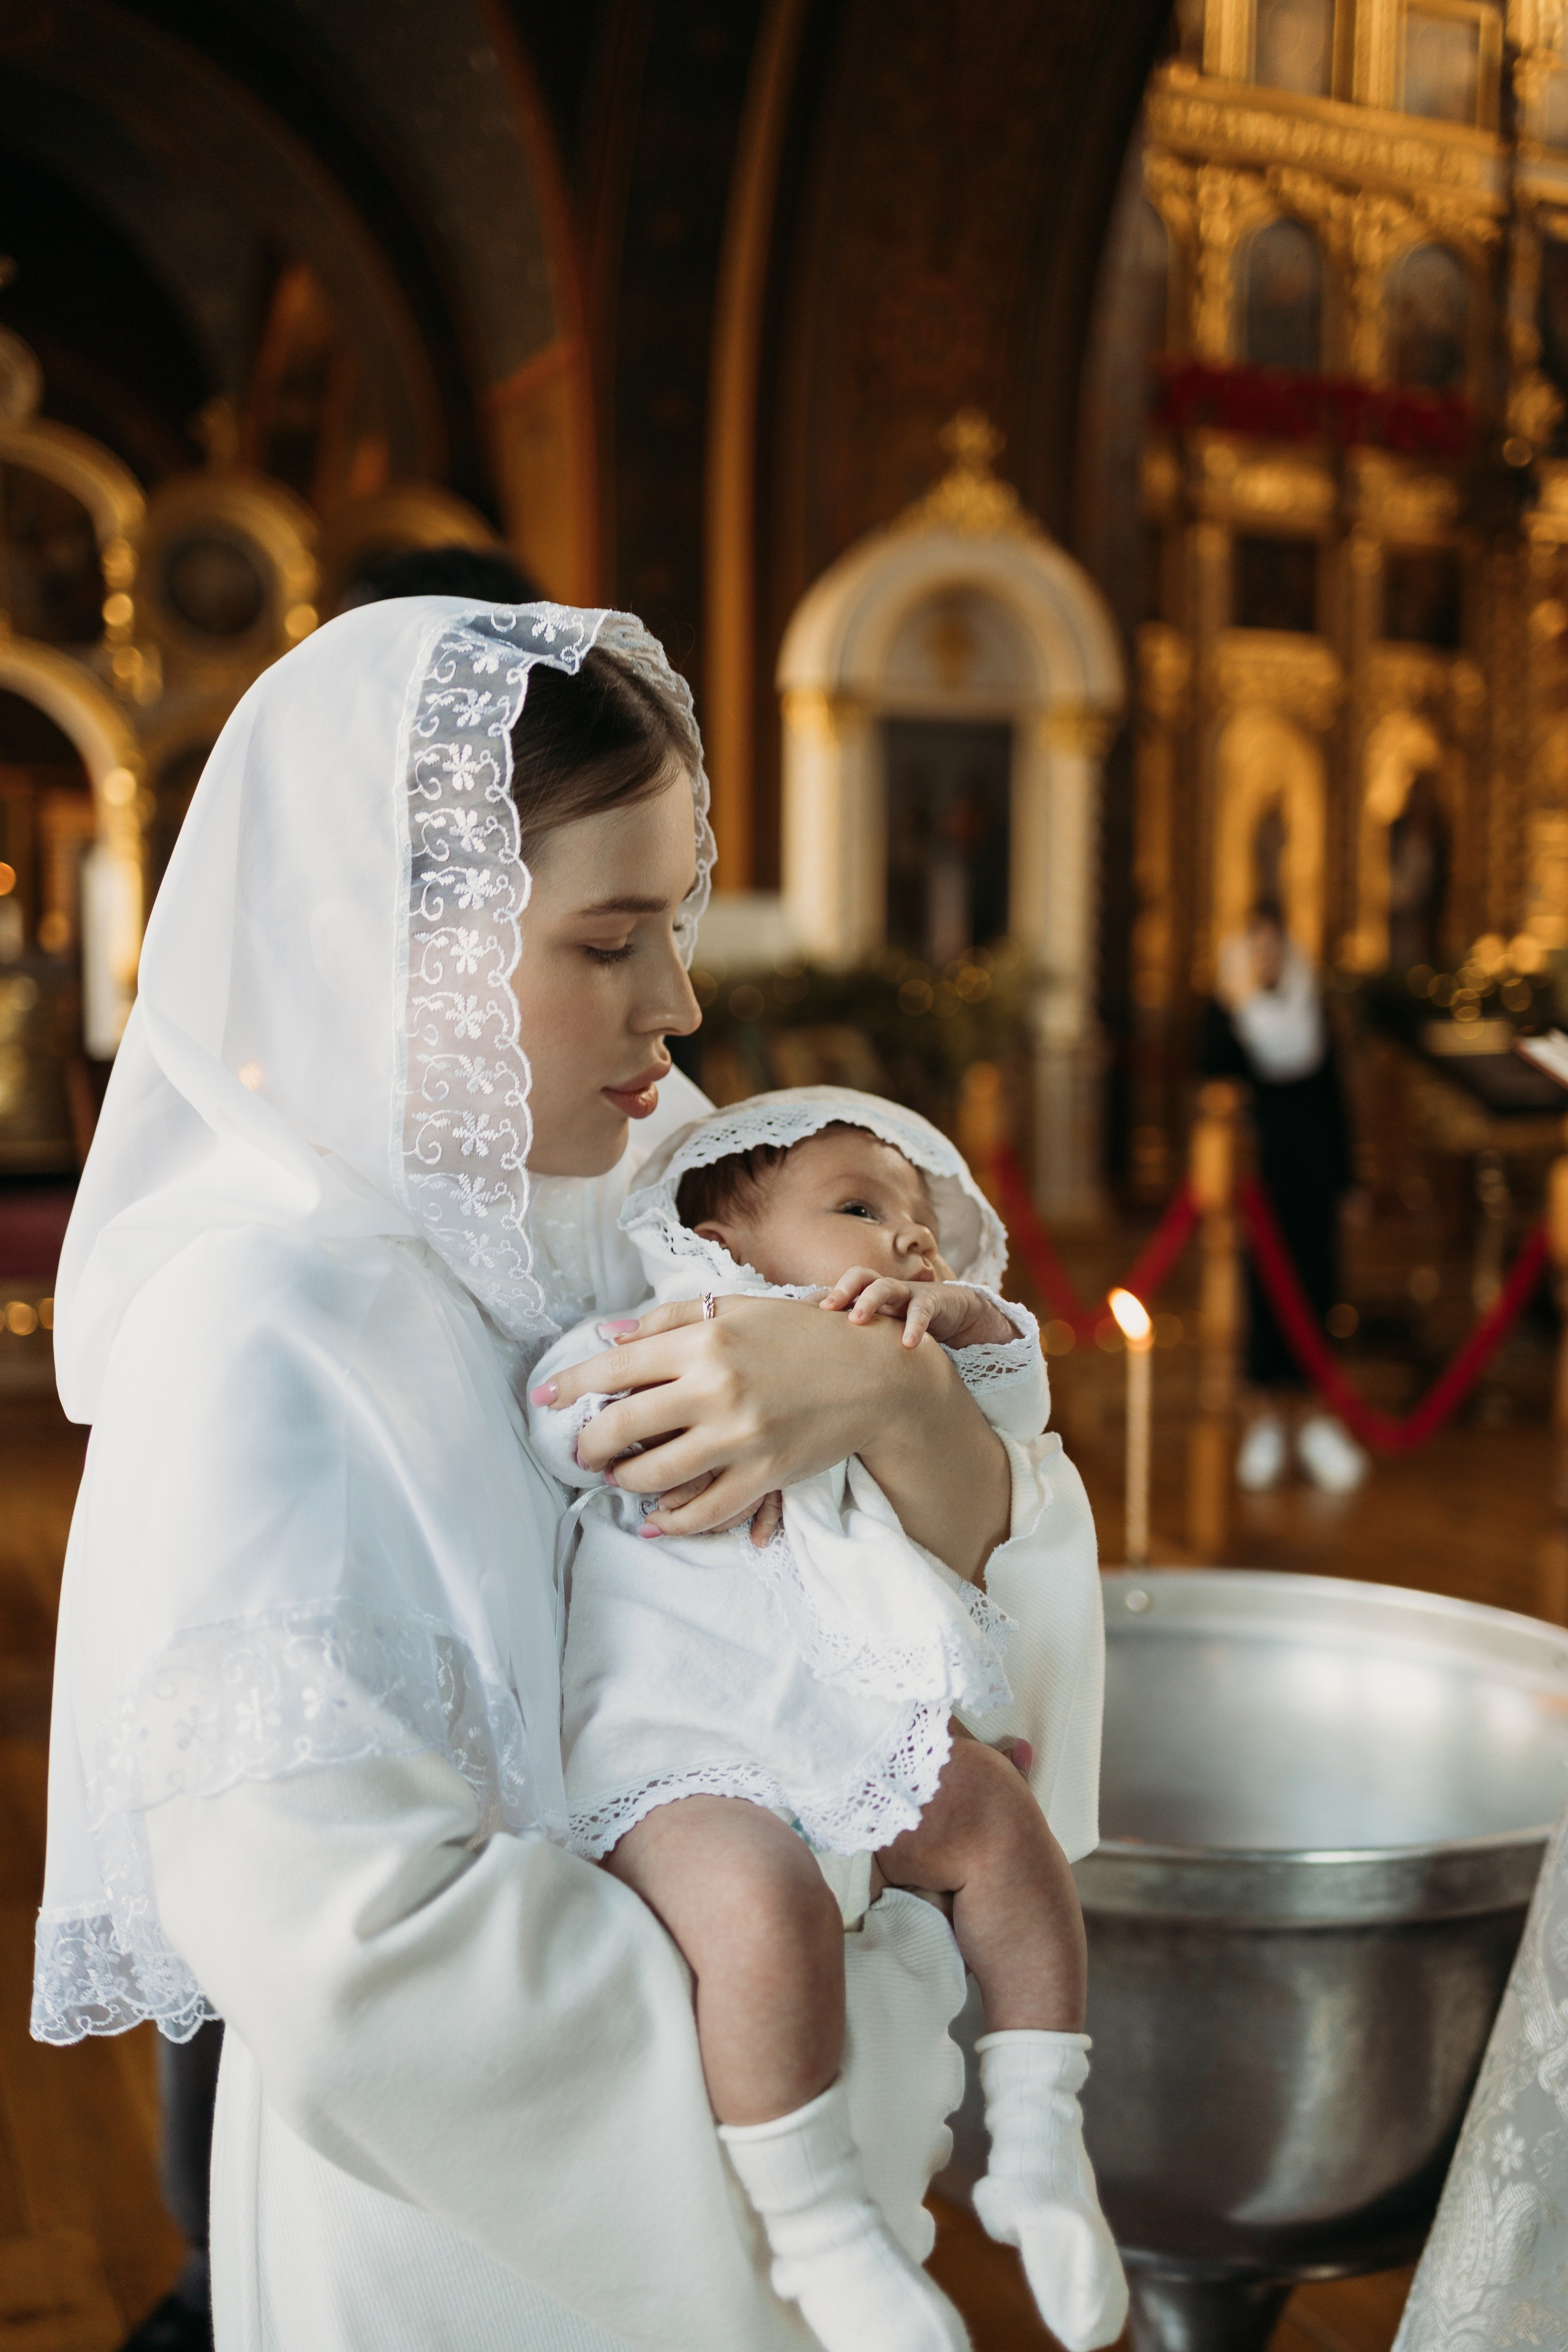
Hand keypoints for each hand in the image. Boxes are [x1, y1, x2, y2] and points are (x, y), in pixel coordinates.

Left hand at [537, 1293, 1008, 1576]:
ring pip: (652, 1473)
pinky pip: (702, 1511)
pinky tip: (653, 1519)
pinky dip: (670, 1521)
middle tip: (581, 1448)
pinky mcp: (763, 1475)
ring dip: (623, 1478)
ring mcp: (739, 1437)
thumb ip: (672, 1319)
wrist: (875, 1375)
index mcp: (705, 1339)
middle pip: (621, 1425)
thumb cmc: (803, 1334)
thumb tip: (613, 1338)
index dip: (570, 1386)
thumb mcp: (738, 1309)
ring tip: (618, 1474)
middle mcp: (715, 1388)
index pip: (615, 1366)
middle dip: (588, 1442)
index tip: (544, 1400)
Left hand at [819, 1267, 1014, 1348]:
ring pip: (884, 1286)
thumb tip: (822, 1367)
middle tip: (826, 1309)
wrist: (956, 1314)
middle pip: (858, 1276)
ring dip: (869, 1300)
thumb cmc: (908, 1325)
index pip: (838, 1291)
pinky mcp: (931, 1301)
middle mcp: (883, 1290)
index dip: (818, 1299)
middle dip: (841, 1289)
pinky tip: (908, 1344)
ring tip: (857, 1319)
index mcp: (867, 1297)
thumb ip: (856, 1341)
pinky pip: (921, 1310)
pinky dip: (914, 1326)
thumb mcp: (880, 1332)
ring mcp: (906, 1293)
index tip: (796, 1313)